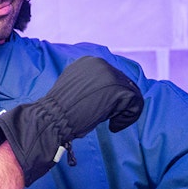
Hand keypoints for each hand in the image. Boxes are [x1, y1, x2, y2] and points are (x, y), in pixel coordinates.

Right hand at [0, 56, 143, 185]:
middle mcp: (100, 63)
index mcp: (88, 62)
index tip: (103, 111)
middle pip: (123, 83)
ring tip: (111, 123)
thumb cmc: (59, 111)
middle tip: (109, 119)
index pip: (111, 76)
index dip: (111, 97)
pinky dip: (128, 117)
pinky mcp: (117, 87)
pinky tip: (113, 126)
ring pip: (131, 92)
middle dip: (119, 103)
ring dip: (124, 111)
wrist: (53, 118)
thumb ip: (88, 85)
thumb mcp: (74, 89)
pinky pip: (135, 103)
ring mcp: (109, 74)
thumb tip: (105, 91)